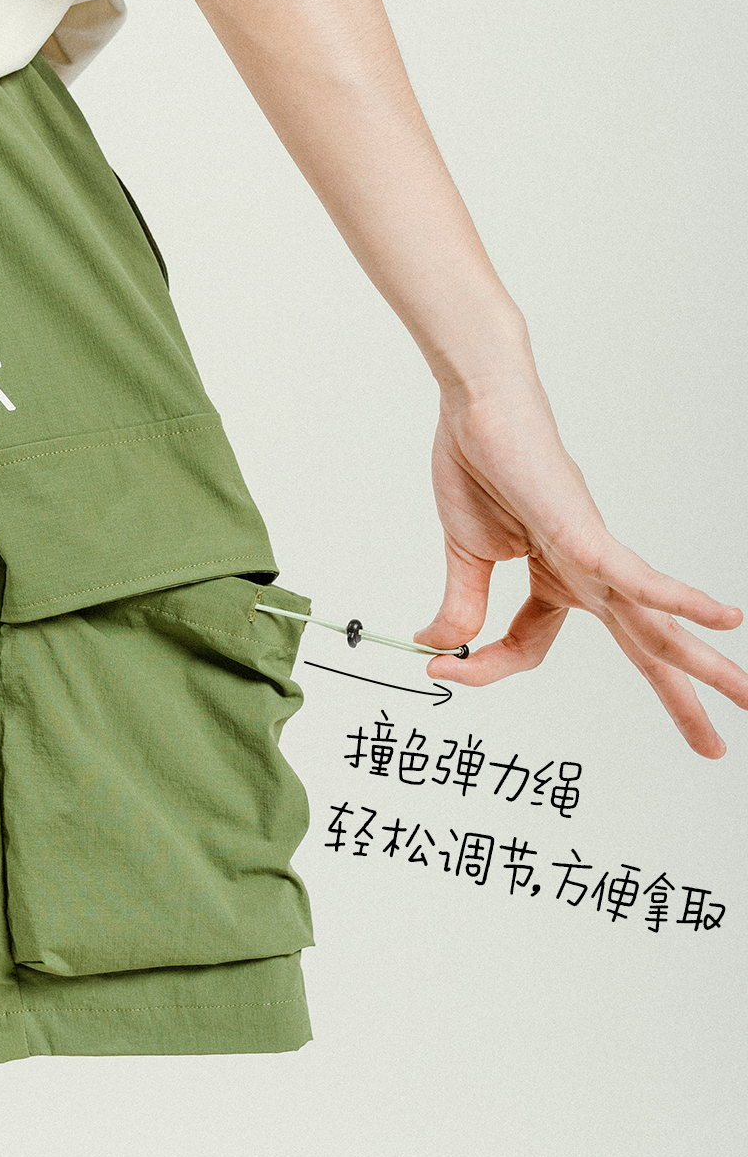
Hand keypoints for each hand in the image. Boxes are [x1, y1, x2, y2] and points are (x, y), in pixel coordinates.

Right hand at [413, 374, 747, 757]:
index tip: (446, 668)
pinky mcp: (586, 534)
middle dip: (681, 700)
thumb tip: (440, 653)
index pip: (528, 647)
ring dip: (703, 666)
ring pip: (655, 624)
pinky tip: (725, 619)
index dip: (487, 669)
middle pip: (641, 649)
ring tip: (746, 697)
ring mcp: (594, 554)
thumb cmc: (476, 464)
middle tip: (714, 747)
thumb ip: (462, 608)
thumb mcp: (465, 557)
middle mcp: (589, 572)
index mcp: (559, 577)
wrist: (475, 408)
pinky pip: (638, 578)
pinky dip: (679, 601)